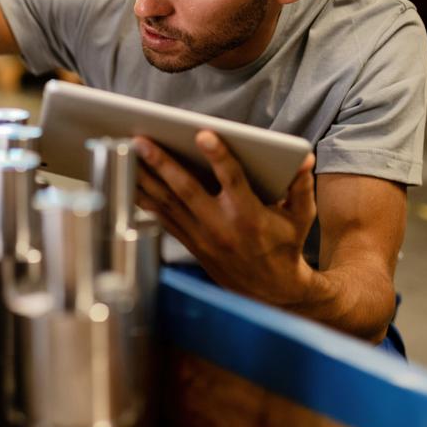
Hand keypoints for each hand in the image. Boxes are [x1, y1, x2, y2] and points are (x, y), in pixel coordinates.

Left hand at [134, 130, 317, 306]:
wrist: (270, 292)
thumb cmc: (286, 247)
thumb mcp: (301, 218)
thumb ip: (301, 186)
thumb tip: (303, 157)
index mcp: (249, 216)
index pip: (232, 180)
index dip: (218, 156)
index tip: (203, 134)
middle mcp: (220, 226)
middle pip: (186, 189)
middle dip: (162, 163)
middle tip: (141, 139)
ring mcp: (201, 236)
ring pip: (167, 202)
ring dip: (144, 177)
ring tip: (124, 151)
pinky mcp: (190, 243)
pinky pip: (162, 217)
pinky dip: (144, 198)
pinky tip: (128, 178)